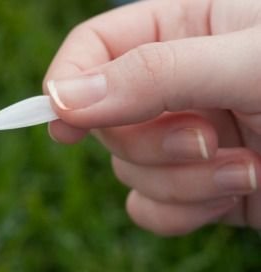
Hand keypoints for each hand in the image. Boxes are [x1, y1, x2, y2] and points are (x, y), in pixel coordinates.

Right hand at [44, 0, 260, 234]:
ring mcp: (185, 139)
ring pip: (126, 170)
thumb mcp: (252, 63)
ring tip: (246, 167)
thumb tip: (62, 99)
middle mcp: (178, 84)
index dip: (68, 82)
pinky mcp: (198, 190)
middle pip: (105, 119)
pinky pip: (148, 209)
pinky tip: (233, 196)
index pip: (95, 47)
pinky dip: (183, 212)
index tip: (61, 122)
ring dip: (180, 181)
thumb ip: (155, 75)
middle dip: (151, 141)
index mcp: (186, 27)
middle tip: (207, 138)